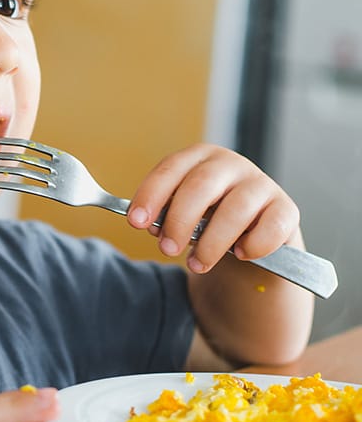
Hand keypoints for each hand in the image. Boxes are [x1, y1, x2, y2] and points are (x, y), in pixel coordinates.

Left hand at [126, 143, 301, 273]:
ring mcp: (261, 184)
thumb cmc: (206, 222)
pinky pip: (270, 228)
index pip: (171, 169)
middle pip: (200, 186)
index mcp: (198, 158)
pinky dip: (252, 245)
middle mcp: (230, 164)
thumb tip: (151, 225)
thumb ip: (164, 216)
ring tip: (197, 264)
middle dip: (179, 221)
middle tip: (166, 249)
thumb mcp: (181, 215)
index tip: (136, 222)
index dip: (151, 195)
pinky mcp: (286, 210)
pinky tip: (240, 255)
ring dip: (211, 242)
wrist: (249, 242)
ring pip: (235, 210)